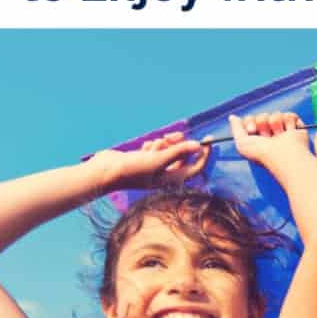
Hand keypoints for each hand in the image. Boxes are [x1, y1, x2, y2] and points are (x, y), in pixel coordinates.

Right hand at [86, 131, 210, 191]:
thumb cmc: (133, 169)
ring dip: (165, 143)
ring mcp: (156, 168)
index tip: (209, 139)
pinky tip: (144, 148)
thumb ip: (178, 151)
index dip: (205, 154)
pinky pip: (158, 148)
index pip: (197, 168)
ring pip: (170, 150)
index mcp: (173, 180)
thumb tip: (198, 145)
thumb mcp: (158, 159)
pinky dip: (154, 145)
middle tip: (173, 137)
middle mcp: (167, 175)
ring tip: (155, 144)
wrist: (107, 171)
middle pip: (184, 157)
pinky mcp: (147, 160)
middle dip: (179, 145)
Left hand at [229, 111, 308, 171]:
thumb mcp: (242, 144)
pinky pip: (289, 115)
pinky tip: (289, 132)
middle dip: (263, 123)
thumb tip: (232, 117)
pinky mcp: (295, 127)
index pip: (251, 120)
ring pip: (275, 114)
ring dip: (275, 124)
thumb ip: (236, 129)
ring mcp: (283, 131)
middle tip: (267, 137)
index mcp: (258, 140)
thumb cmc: (262, 154)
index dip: (250, 122)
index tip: (252, 130)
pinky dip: (288, 122)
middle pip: (262, 116)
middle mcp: (270, 135)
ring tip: (279, 136)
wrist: (283, 155)